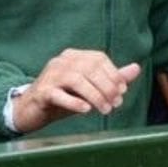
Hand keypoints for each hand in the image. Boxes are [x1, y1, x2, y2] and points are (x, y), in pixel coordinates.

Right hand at [10, 49, 140, 133]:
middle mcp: (61, 61)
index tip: (122, 92)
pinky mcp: (42, 92)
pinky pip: (58, 94)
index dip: (113, 74)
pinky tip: (85, 110)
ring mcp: (50, 75)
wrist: (31, 110)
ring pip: (76, 80)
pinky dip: (74, 102)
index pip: (98, 58)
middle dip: (107, 87)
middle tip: (116, 104)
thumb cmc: (63, 98)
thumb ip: (111, 79)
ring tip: (105, 110)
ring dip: (95, 96)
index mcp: (73, 56)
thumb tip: (136, 68)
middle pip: (89, 68)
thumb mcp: (89, 88)